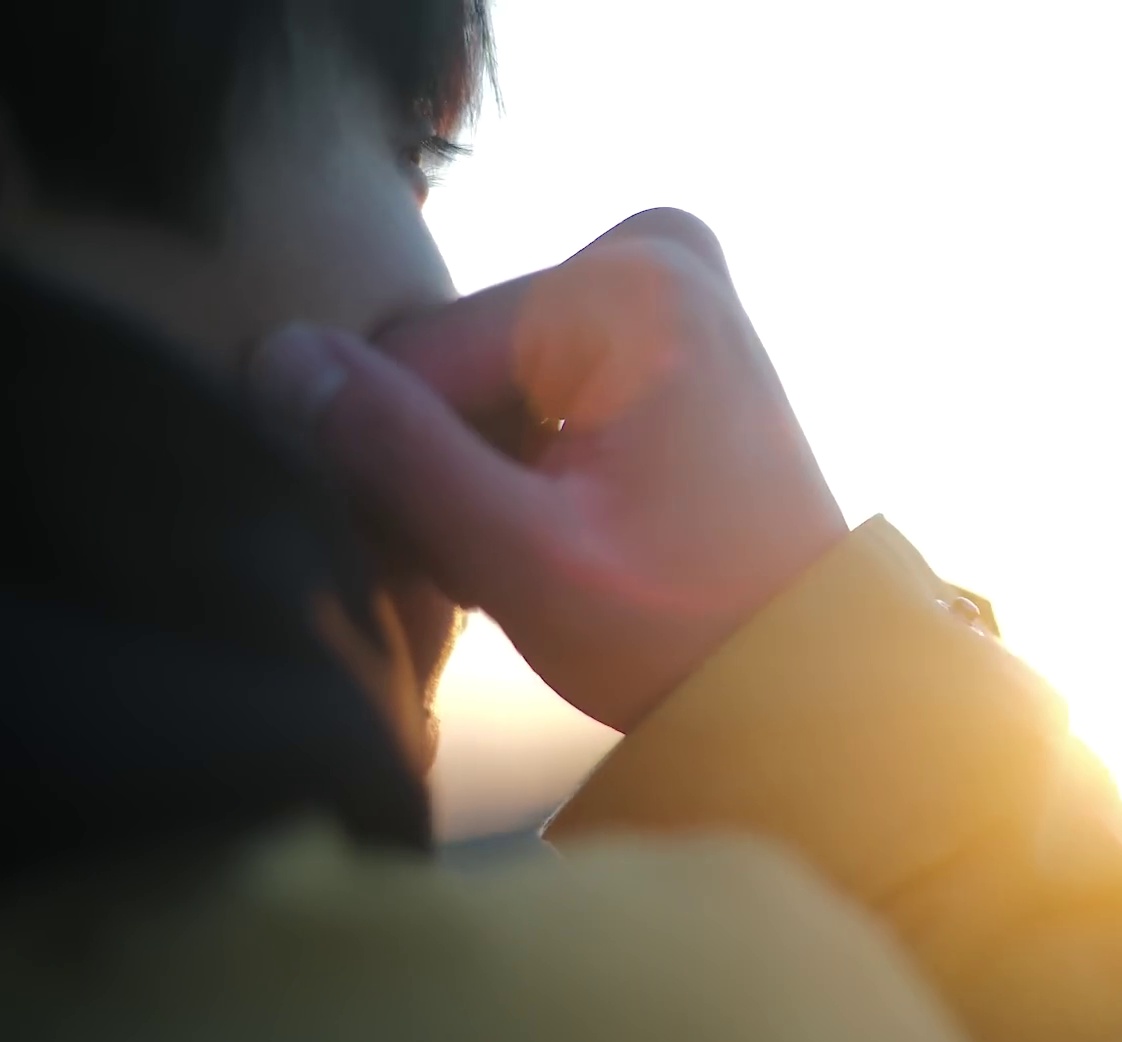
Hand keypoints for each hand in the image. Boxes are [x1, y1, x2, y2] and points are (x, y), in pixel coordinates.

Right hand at [250, 209, 847, 730]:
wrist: (805, 669)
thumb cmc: (683, 627)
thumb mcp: (522, 555)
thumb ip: (394, 453)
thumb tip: (276, 357)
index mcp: (629, 283)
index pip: (419, 357)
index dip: (407, 468)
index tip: (456, 559)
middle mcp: (657, 252)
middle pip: (459, 357)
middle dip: (456, 463)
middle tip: (508, 561)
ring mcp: (672, 283)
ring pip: (490, 372)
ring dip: (487, 466)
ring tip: (544, 551)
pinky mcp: (673, 327)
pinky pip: (545, 372)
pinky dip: (532, 452)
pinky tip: (565, 524)